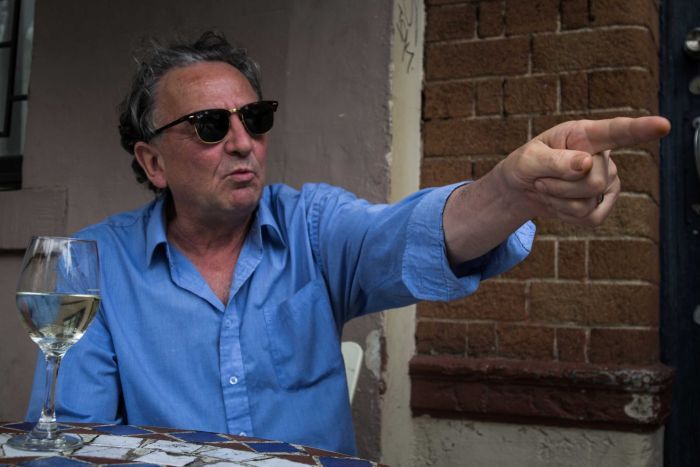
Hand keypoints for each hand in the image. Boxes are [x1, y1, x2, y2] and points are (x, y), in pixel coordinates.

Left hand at [496, 116, 670, 225]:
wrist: (522, 188)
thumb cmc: (526, 165)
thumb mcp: (529, 159)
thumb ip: (555, 160)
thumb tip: (587, 164)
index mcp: (585, 134)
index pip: (617, 131)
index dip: (641, 129)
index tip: (662, 126)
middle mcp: (603, 156)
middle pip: (593, 181)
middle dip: (558, 185)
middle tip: (541, 178)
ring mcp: (607, 181)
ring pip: (586, 202)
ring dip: (557, 200)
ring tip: (548, 187)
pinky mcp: (603, 205)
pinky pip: (588, 218)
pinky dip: (564, 215)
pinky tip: (559, 202)